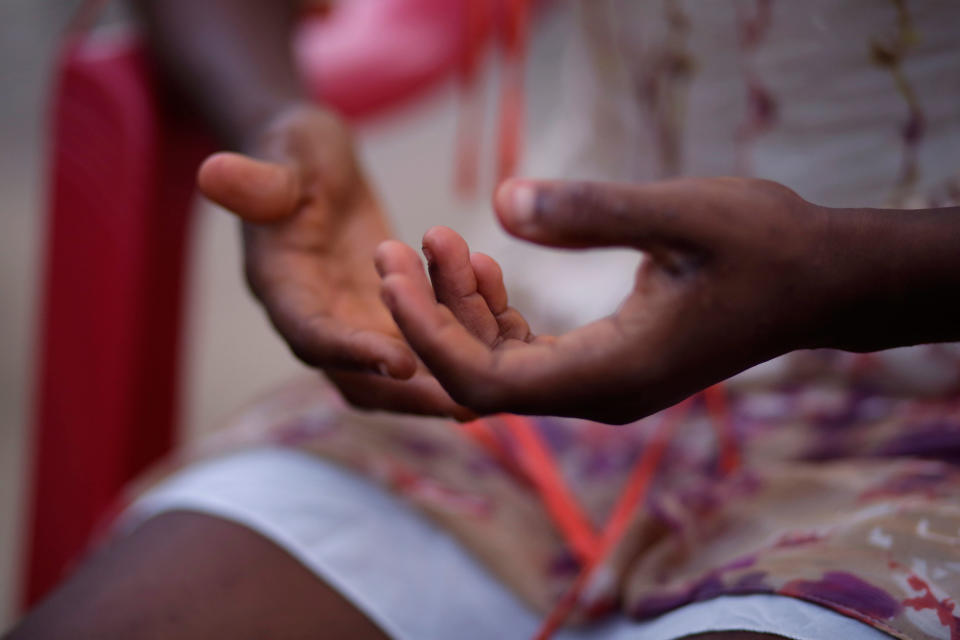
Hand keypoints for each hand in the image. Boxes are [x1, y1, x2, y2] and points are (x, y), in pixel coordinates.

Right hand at [198, 105, 470, 418]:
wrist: (313, 162)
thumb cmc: (295, 150)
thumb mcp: (284, 154)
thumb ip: (257, 178)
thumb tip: (211, 173)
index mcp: (281, 284)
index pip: (310, 332)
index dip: (351, 351)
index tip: (401, 362)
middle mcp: (313, 316)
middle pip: (352, 375)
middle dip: (403, 394)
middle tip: (458, 404)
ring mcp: (348, 321)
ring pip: (385, 376)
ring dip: (429, 390)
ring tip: (481, 403)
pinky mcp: (379, 315)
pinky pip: (412, 348)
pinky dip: (444, 357)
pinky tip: (490, 356)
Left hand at [377, 177, 840, 423]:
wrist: (819, 281)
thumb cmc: (763, 245)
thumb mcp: (683, 213)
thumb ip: (592, 212)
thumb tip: (501, 203)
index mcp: (612, 373)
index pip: (487, 382)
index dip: (427, 334)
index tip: (389, 275)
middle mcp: (600, 395)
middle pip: (482, 378)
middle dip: (429, 317)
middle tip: (394, 248)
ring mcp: (602, 385)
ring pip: (501, 366)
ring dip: (460, 310)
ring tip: (437, 241)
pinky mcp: (606, 365)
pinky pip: (527, 354)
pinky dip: (494, 315)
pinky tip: (482, 267)